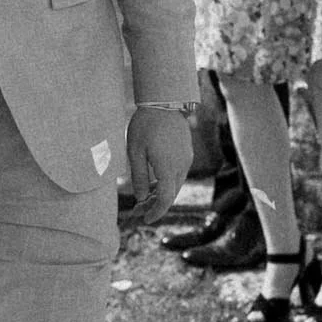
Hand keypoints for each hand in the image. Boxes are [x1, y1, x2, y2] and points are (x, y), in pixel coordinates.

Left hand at [119, 107, 192, 227]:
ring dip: (162, 194)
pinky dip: (167, 183)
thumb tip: (141, 199)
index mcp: (167, 168)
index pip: (165, 200)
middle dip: (156, 205)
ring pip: (175, 185)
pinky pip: (178, 174)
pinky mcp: (186, 153)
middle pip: (171, 195)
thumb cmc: (145, 125)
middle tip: (138, 210)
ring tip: (144, 198)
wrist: (164, 101)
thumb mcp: (135, 152)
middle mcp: (181, 166)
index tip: (145, 219)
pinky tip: (154, 182)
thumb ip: (139, 177)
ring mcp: (186, 159)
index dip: (156, 212)